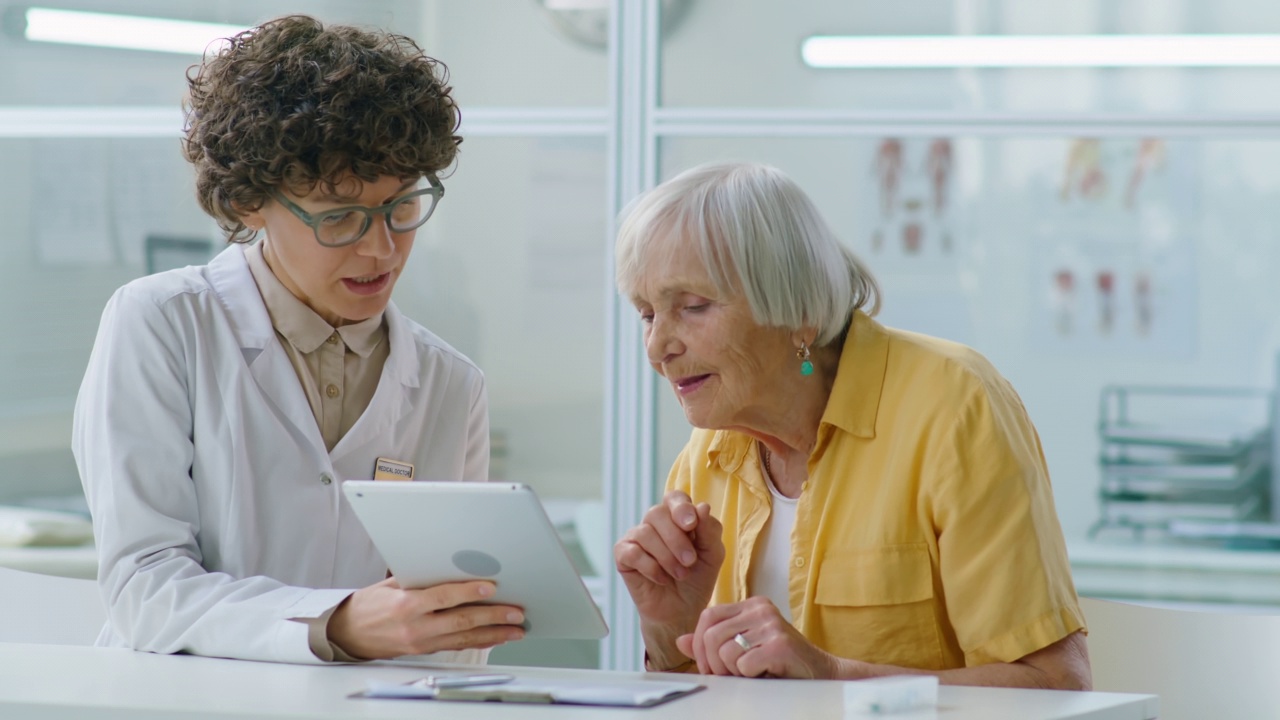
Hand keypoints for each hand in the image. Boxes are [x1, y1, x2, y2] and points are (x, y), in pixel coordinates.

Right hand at [327, 577, 525, 659]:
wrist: (348, 633)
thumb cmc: (370, 603)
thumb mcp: (392, 583)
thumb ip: (422, 577)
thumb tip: (455, 565)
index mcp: (405, 604)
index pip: (442, 597)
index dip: (468, 593)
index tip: (491, 588)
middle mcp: (415, 626)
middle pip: (460, 621)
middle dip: (492, 616)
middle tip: (515, 612)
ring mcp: (421, 642)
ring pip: (463, 638)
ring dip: (493, 633)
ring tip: (515, 629)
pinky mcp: (424, 650)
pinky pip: (456, 646)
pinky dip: (479, 641)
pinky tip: (496, 637)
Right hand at [614, 491, 724, 666]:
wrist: (681, 611)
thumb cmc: (697, 579)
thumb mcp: (712, 555)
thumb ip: (709, 530)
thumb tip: (702, 506)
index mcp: (677, 517)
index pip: (674, 497)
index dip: (681, 507)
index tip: (691, 525)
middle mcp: (655, 523)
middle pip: (657, 513)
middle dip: (676, 539)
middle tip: (690, 561)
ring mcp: (636, 537)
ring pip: (645, 533)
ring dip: (666, 557)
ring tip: (680, 574)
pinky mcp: (623, 555)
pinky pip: (632, 552)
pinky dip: (651, 568)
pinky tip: (662, 579)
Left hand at [676, 597, 839, 678]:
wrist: (822, 674)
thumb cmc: (782, 663)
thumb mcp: (743, 649)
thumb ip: (713, 644)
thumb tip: (681, 641)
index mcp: (751, 605)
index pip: (707, 616)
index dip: (699, 645)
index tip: (709, 666)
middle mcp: (761, 609)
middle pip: (711, 635)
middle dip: (713, 663)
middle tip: (728, 676)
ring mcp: (772, 624)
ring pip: (725, 651)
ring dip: (733, 672)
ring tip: (752, 673)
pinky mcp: (780, 644)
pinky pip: (743, 664)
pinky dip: (749, 676)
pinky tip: (765, 674)